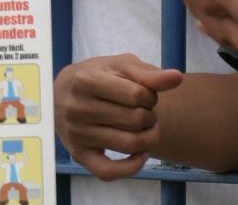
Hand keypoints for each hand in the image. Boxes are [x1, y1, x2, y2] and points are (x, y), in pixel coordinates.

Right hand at [53, 54, 182, 180]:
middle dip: (150, 115)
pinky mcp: (79, 155)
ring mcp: (77, 134)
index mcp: (86, 80)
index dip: (150, 95)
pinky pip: (110, 172)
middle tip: (145, 110)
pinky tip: (141, 153)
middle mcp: (77, 108)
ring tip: (146, 127)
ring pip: (129, 144)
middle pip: (135, 119)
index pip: (136, 94)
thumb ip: (149, 74)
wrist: (60, 93)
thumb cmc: (96, 76)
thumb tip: (177, 78)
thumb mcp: (119, 65)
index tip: (146, 94)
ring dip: (148, 137)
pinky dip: (133, 166)